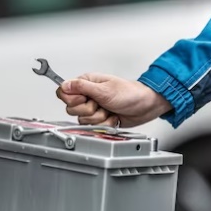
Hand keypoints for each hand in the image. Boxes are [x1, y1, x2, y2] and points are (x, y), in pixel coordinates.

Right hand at [56, 73, 171, 127]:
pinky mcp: (99, 119)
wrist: (146, 106)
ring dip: (98, 118)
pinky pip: (93, 127)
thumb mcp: (104, 90)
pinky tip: (112, 117)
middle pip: (72, 109)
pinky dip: (105, 124)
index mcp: (86, 83)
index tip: (85, 99)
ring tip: (109, 110)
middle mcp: (87, 95)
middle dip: (89, 110)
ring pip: (82, 120)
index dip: (73, 99)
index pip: (64, 92)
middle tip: (101, 104)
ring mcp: (93, 108)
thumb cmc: (130, 93)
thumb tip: (64, 84)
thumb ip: (82, 87)